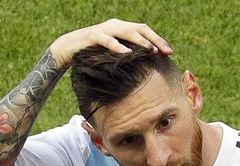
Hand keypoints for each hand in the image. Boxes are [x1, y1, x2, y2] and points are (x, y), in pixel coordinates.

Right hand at [49, 19, 172, 68]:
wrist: (68, 48)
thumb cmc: (94, 53)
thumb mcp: (113, 53)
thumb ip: (128, 54)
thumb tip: (146, 67)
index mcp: (122, 28)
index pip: (144, 30)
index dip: (158, 40)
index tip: (170, 53)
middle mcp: (115, 25)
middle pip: (140, 29)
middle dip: (155, 40)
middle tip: (166, 52)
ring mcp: (105, 30)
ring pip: (127, 32)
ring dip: (141, 41)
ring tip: (151, 50)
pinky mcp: (93, 37)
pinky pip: (108, 41)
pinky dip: (119, 47)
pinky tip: (128, 54)